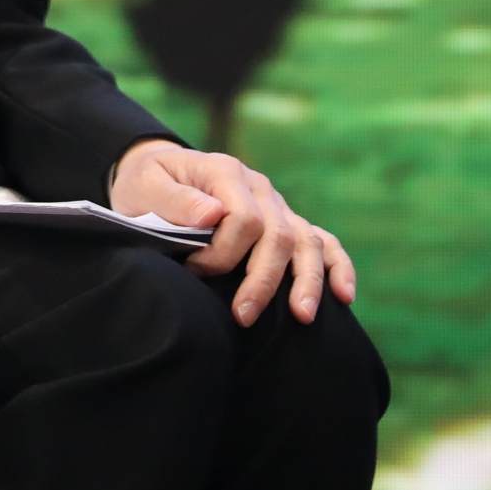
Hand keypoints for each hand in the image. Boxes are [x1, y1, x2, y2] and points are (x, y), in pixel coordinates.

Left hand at [109, 139, 356, 326]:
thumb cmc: (147, 186)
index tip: (195, 271)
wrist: (158, 177)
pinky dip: (337, 266)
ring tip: (302, 317)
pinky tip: (344, 295)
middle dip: (263, 280)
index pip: (243, 218)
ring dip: (306, 281)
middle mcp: (259, 187)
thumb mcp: (146, 185)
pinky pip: (322, 242)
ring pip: (307, 241)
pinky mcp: (286, 223)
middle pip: (278, 234)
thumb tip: (213, 215)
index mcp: (226, 172)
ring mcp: (278, 205)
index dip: (223, 253)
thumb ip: (175, 200)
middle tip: (243, 317)